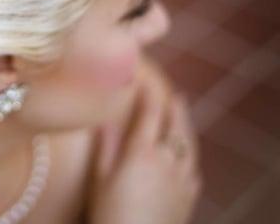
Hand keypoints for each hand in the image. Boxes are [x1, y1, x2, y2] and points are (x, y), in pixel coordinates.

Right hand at [88, 84, 201, 223]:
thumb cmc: (111, 213)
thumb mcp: (100, 179)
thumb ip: (105, 147)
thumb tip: (105, 120)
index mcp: (142, 152)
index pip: (150, 115)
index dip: (150, 96)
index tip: (147, 83)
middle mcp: (167, 160)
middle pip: (176, 126)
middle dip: (176, 108)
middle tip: (176, 95)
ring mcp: (182, 178)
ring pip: (189, 145)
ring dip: (187, 127)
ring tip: (184, 118)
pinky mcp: (189, 195)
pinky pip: (193, 167)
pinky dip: (190, 154)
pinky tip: (186, 156)